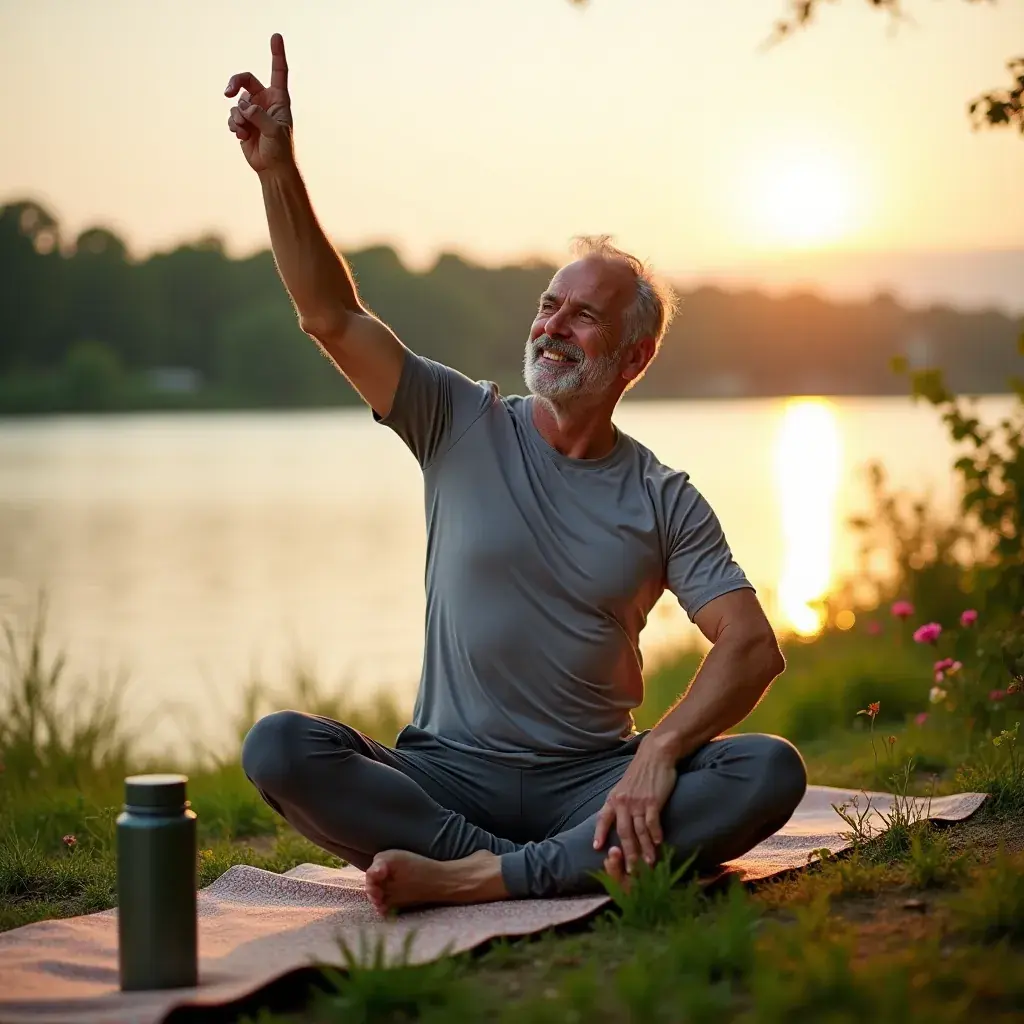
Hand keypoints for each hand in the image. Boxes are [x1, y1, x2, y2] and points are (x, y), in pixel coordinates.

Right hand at [224, 33, 293, 173]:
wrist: (272, 168)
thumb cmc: (280, 150)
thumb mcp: (274, 132)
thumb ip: (259, 116)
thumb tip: (243, 106)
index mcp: (278, 99)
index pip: (278, 71)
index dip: (277, 54)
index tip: (276, 36)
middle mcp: (264, 101)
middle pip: (245, 80)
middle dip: (234, 83)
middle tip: (228, 92)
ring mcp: (252, 111)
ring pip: (236, 103)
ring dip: (237, 117)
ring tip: (244, 131)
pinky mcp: (243, 122)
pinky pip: (231, 116)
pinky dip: (233, 125)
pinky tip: (241, 136)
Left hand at [593, 739, 676, 873]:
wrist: (655, 755)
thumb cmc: (641, 772)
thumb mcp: (624, 786)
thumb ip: (620, 801)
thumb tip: (617, 818)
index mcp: (614, 798)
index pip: (603, 818)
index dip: (599, 833)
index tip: (597, 848)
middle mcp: (623, 802)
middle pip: (623, 833)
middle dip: (627, 853)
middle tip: (631, 871)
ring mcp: (637, 802)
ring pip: (639, 831)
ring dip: (644, 850)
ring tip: (648, 864)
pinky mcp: (653, 801)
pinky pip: (652, 823)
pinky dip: (655, 835)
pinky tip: (658, 844)